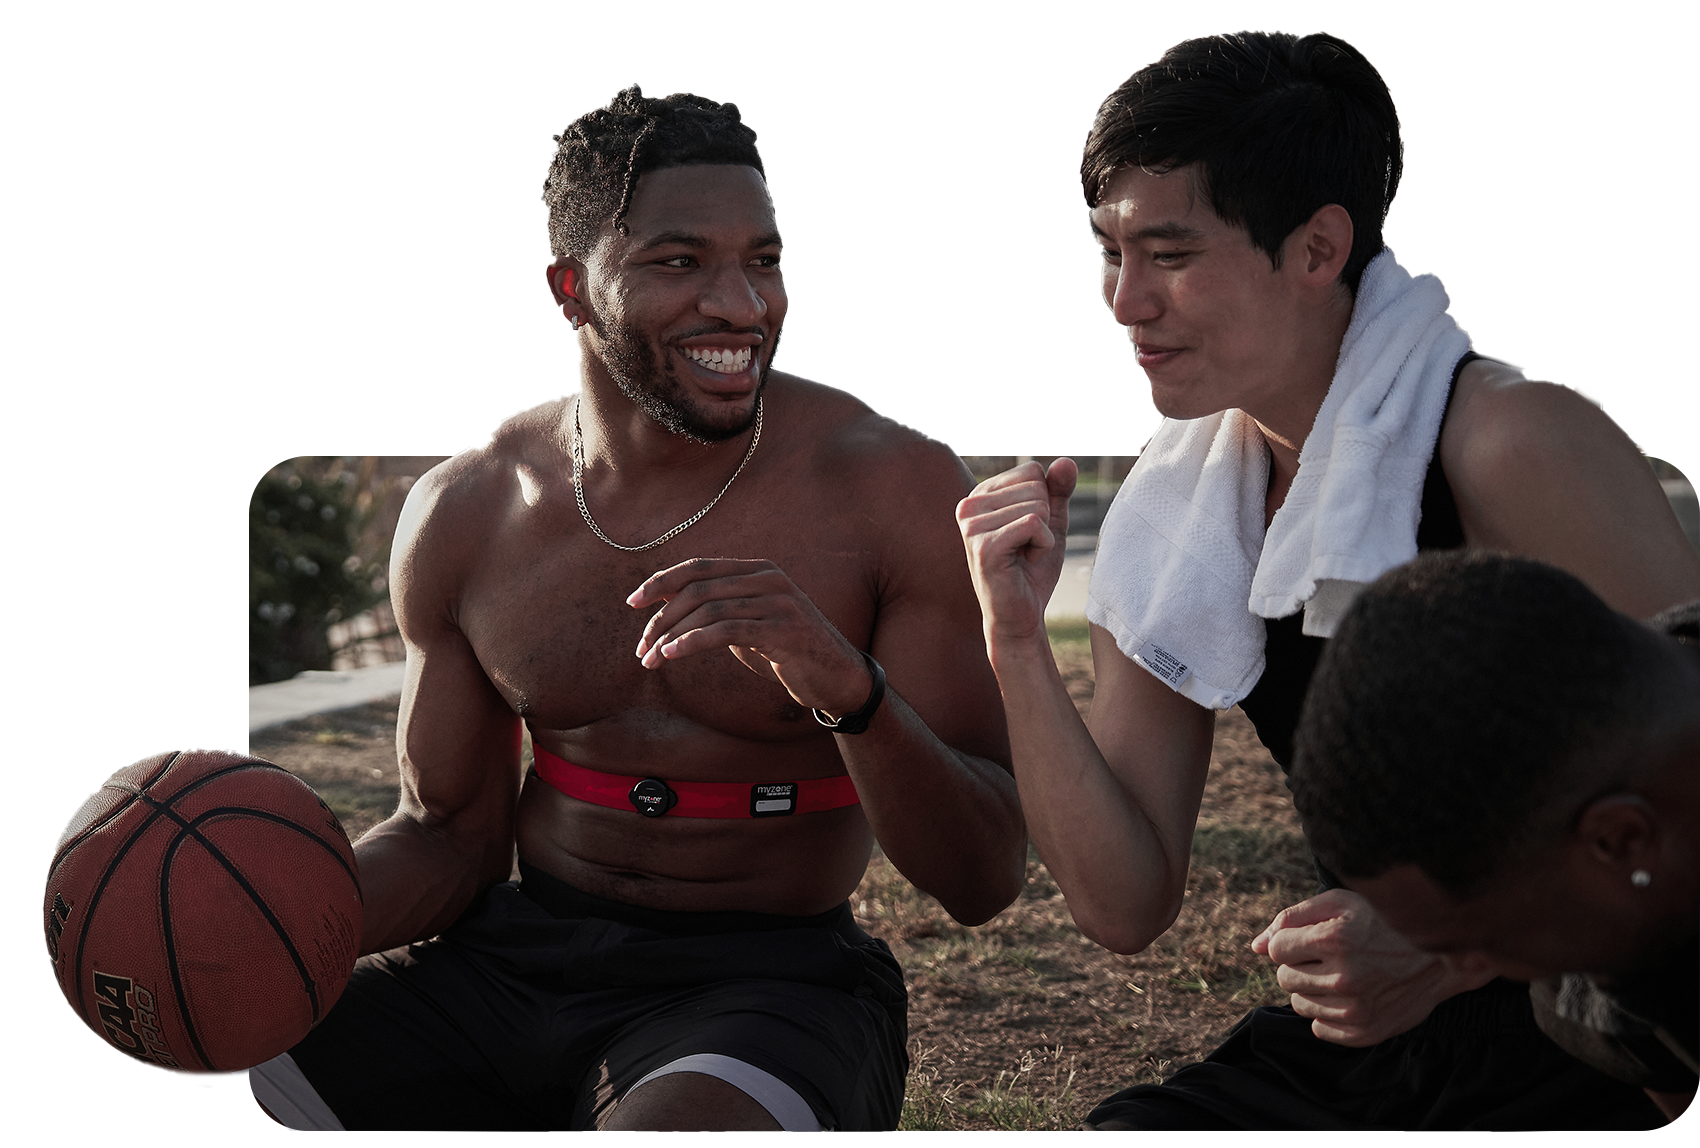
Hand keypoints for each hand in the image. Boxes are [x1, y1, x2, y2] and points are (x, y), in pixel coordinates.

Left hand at [627, 558, 870, 716]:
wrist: (837, 678)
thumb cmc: (787, 653)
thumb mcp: (748, 625)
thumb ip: (717, 609)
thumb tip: (665, 601)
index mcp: (759, 570)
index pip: (699, 567)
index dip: (662, 581)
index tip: (633, 603)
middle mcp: (770, 579)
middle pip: (698, 589)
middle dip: (661, 618)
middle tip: (641, 649)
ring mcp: (779, 602)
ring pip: (708, 610)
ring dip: (671, 636)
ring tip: (651, 660)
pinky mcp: (784, 630)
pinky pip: (726, 631)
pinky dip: (692, 642)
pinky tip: (672, 656)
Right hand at [955, 459, 1077, 643]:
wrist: (1020, 616)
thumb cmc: (1032, 570)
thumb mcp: (1050, 523)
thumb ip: (1057, 491)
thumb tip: (1066, 461)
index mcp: (980, 494)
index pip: (1033, 471)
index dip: (1044, 504)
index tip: (1027, 533)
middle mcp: (969, 505)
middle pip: (1036, 487)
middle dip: (1044, 521)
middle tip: (1026, 549)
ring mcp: (971, 525)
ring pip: (1036, 506)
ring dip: (1043, 537)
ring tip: (1023, 558)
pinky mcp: (983, 546)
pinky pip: (1033, 525)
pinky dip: (1042, 547)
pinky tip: (1024, 564)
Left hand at [1251, 888, 1495, 1046]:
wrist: (1443, 955)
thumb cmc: (1385, 920)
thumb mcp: (1340, 901)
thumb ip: (1292, 918)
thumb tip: (1255, 946)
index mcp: (1335, 939)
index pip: (1277, 950)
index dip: (1292, 942)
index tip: (1315, 939)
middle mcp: (1344, 978)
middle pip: (1285, 978)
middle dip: (1300, 965)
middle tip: (1330, 956)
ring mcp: (1356, 1009)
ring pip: (1299, 1004)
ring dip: (1312, 989)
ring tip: (1342, 974)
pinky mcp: (1365, 1033)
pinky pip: (1319, 1028)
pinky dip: (1328, 1014)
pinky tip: (1350, 996)